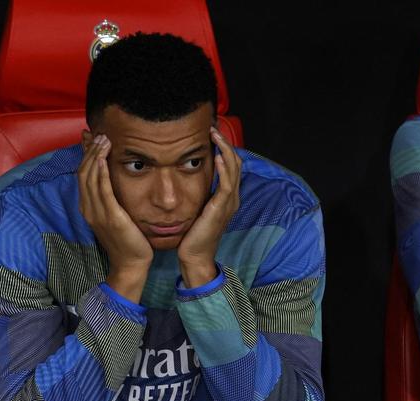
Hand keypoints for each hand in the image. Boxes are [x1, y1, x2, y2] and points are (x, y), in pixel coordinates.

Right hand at [78, 134, 152, 302]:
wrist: (131, 264)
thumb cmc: (127, 240)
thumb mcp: (115, 216)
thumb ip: (111, 199)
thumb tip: (114, 182)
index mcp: (88, 208)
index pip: (82, 175)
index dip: (84, 155)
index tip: (89, 137)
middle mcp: (89, 209)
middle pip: (83, 173)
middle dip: (90, 151)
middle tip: (99, 133)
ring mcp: (98, 213)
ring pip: (90, 178)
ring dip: (95, 156)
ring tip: (103, 139)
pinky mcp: (111, 217)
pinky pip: (102, 191)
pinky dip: (100, 173)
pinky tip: (103, 159)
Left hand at [178, 127, 241, 287]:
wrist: (194, 256)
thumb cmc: (192, 234)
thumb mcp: (195, 208)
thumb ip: (196, 192)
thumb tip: (183, 175)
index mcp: (226, 197)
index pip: (230, 165)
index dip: (223, 147)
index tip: (211, 132)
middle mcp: (231, 197)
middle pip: (236, 162)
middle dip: (225, 142)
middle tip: (213, 126)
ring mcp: (229, 202)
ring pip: (234, 168)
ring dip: (225, 148)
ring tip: (215, 133)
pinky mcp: (221, 208)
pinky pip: (226, 183)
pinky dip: (224, 167)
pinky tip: (218, 155)